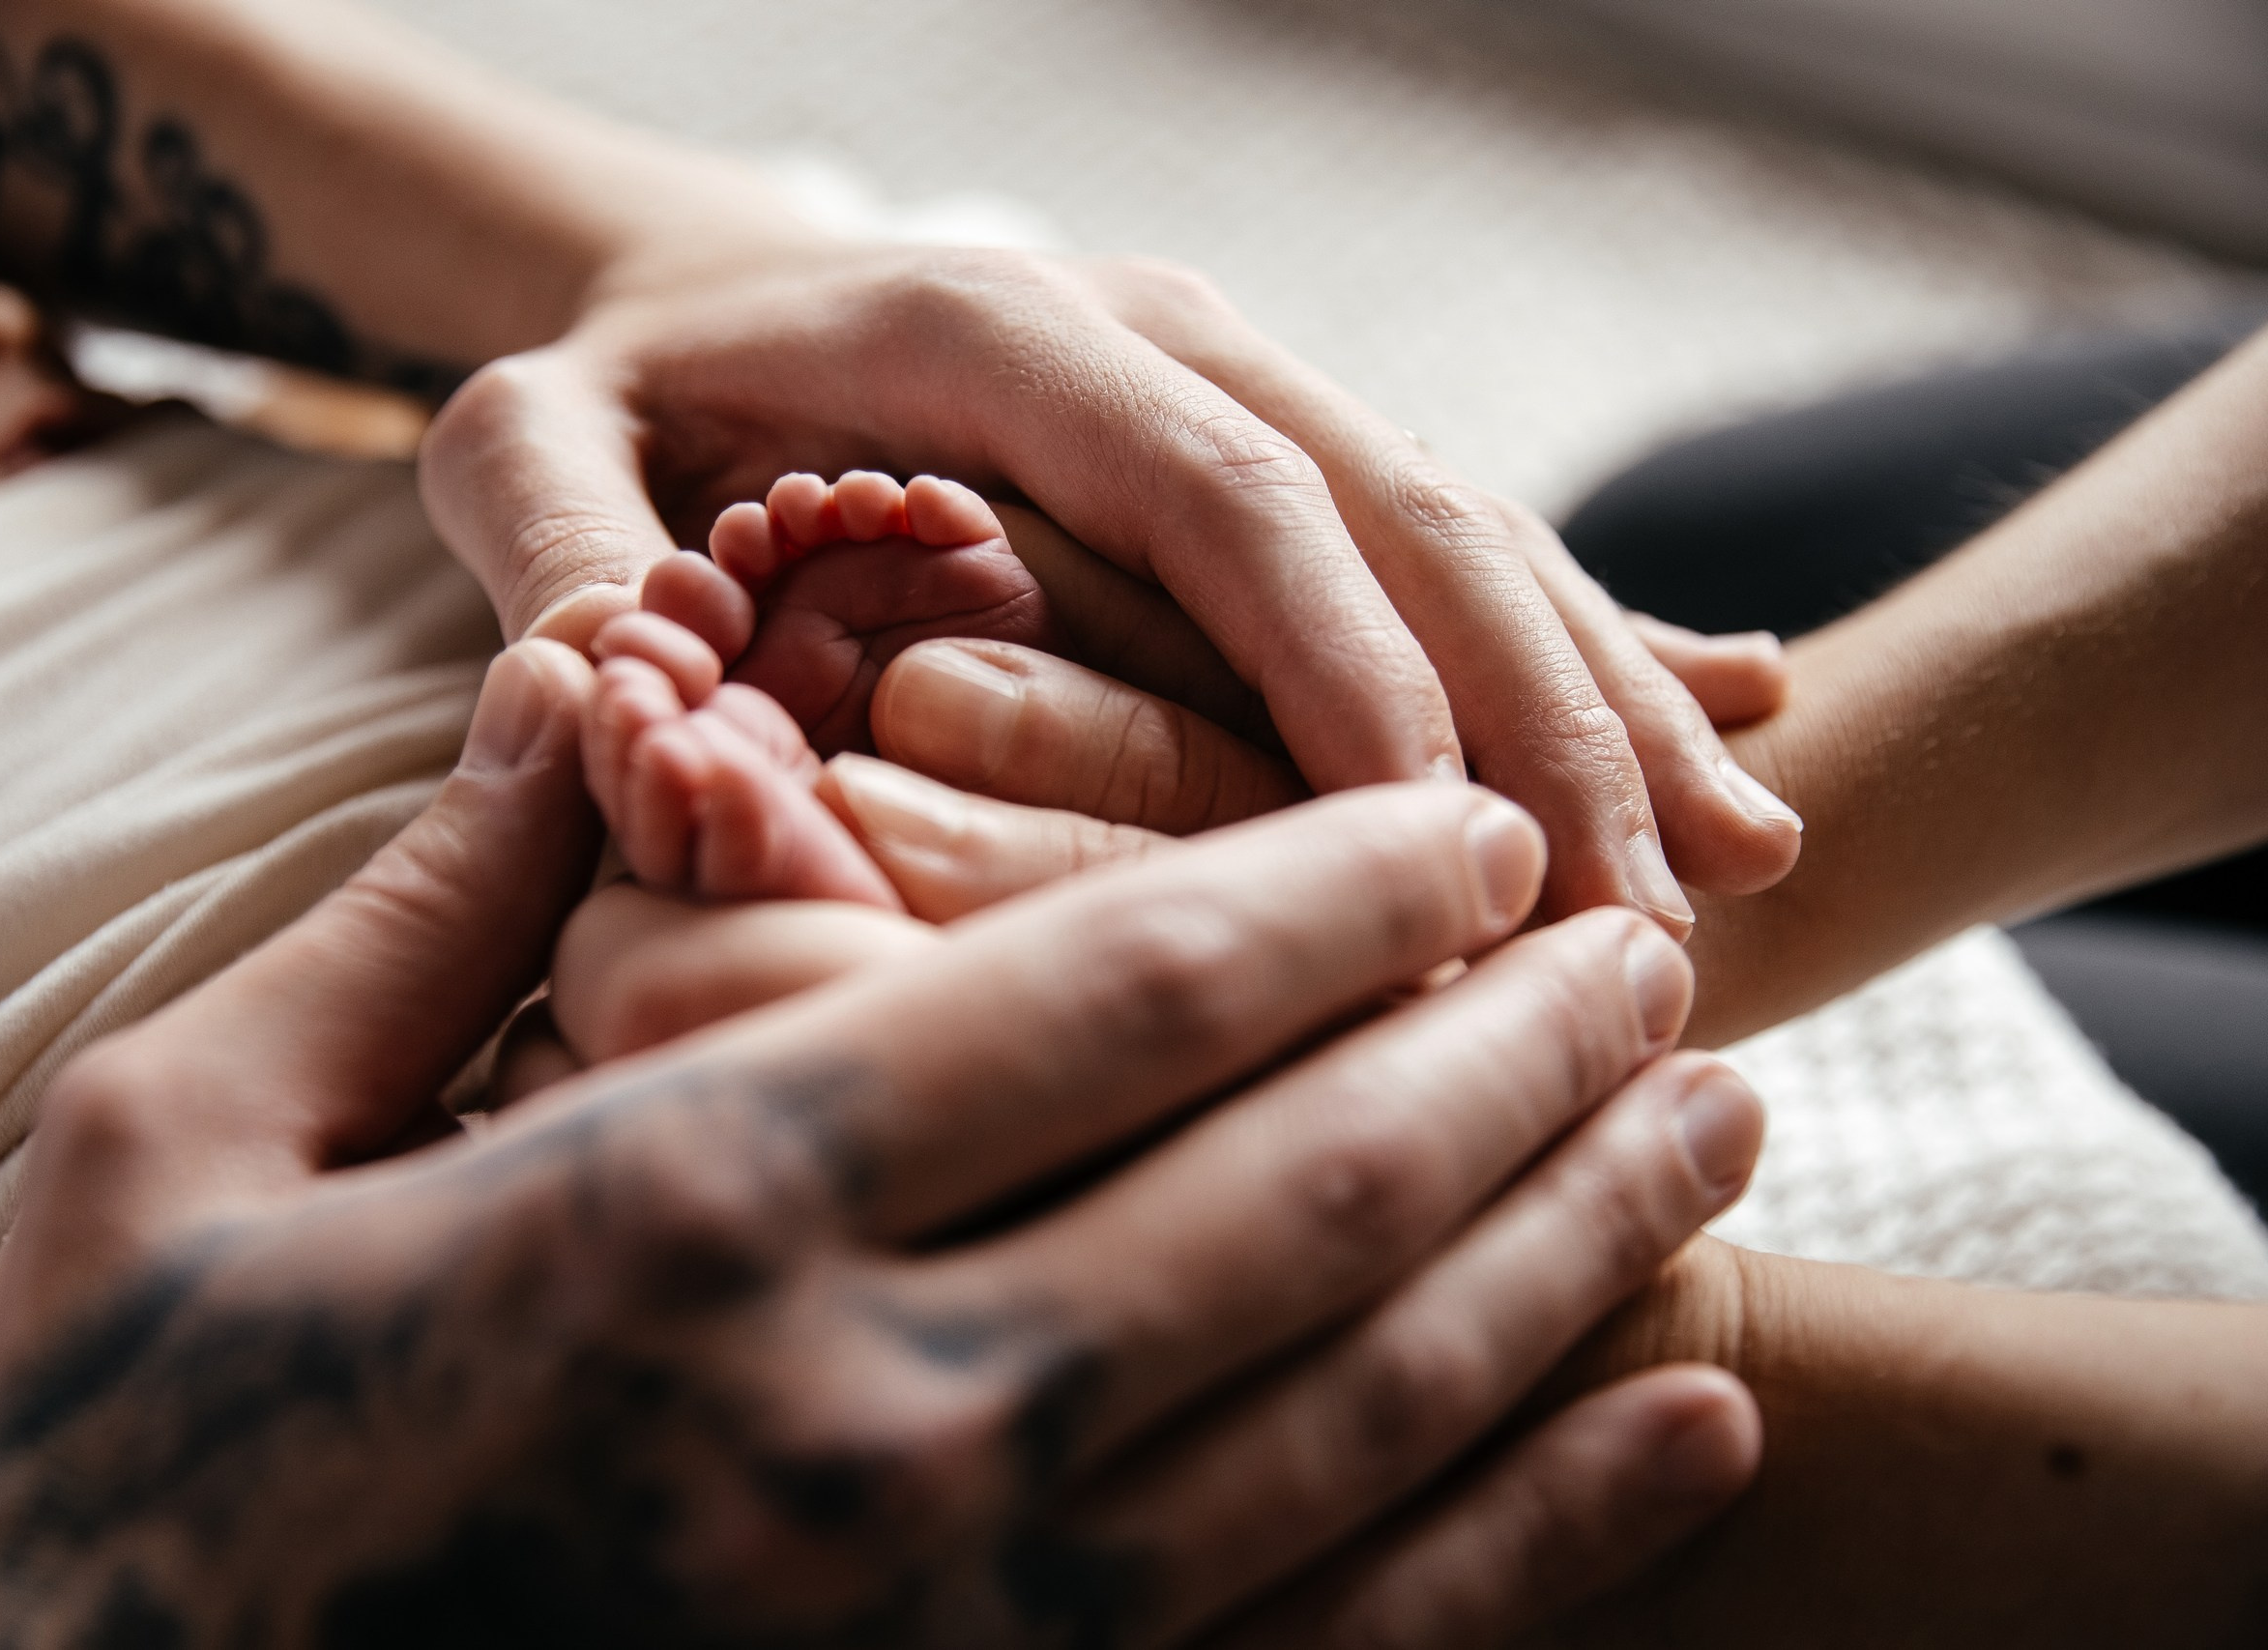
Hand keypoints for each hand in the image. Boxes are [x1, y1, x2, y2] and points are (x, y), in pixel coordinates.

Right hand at [0, 650, 1762, 1648]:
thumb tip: (589, 693)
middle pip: (1308, 1184)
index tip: (1471, 820)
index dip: (1335, 883)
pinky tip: (1694, 1417)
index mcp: (686, 1230)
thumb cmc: (114, 1503)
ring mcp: (979, 1643)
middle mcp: (880, 1434)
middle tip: (1654, 936)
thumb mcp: (172, 1160)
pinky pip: (1362, 1646)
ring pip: (1382, 1402)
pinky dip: (1557, 1531)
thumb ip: (421, 916)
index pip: (1112, 995)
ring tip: (1722, 1118)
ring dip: (1580, 1242)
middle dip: (1514, 1042)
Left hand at [417, 242, 1800, 933]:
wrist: (684, 287)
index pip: (1221, 496)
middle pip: (1397, 512)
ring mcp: (1240, 394)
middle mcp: (1164, 345)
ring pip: (1466, 531)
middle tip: (1647, 920)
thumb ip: (552, 559)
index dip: (1354, 666)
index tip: (1454, 851)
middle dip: (1537, 711)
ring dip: (1607, 692)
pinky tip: (1747, 722)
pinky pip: (1457, 548)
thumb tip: (613, 697)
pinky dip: (1594, 641)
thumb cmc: (612, 392)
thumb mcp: (520, 445)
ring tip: (1743, 860)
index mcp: (1006, 336)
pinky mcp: (1276, 460)